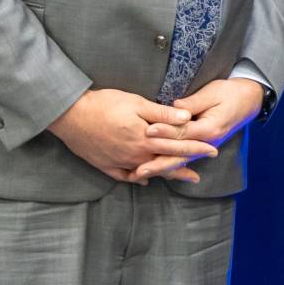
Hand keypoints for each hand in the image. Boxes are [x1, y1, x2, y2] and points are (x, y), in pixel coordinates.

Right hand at [50, 88, 216, 182]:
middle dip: (187, 165)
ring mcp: (120, 163)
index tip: (213, 150)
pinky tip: (145, 181)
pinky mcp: (105, 165)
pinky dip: (138, 178)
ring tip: (182, 179)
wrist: (69, 116)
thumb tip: (187, 118)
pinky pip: (125, 176)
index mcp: (145, 140)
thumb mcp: (136, 103)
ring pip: (149, 172)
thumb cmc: (103, 105)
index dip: (197, 148)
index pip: (178, 145)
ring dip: (166, 174)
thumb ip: (162, 113)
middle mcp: (135, 156)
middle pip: (166, 162)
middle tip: (202, 171)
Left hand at [136, 78, 264, 183]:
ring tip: (141, 175)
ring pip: (180, 161)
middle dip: (158, 163)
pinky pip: (183, 159)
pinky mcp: (201, 147)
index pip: (183, 132)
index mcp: (210, 128)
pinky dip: (169, 167)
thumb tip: (174, 106)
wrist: (248, 100)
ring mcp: (205, 147)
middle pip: (179, 155)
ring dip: (160, 169)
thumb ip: (193, 102)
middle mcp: (207, 142)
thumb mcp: (213, 93)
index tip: (148, 130)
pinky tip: (155, 171)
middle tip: (138, 169)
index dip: (165, 131)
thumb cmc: (230, 93)